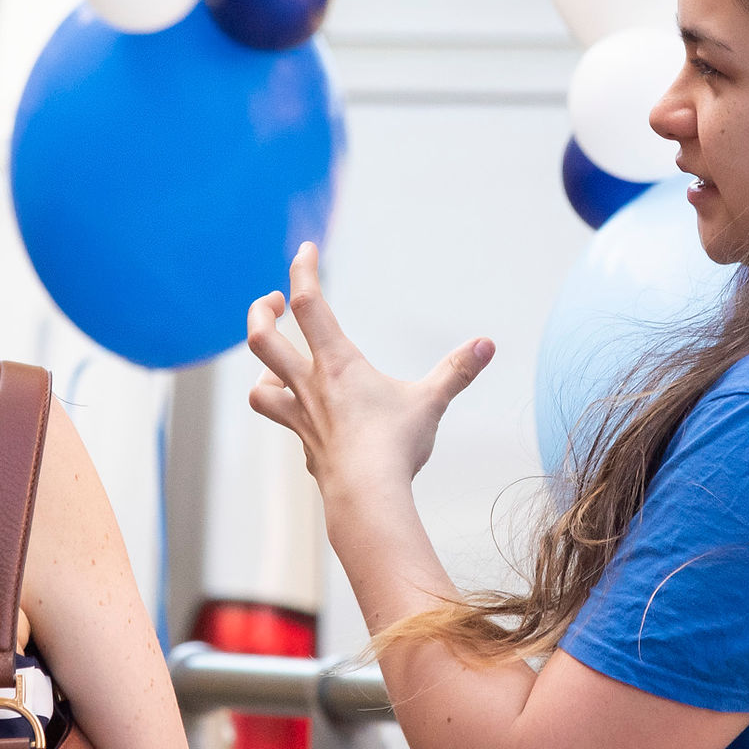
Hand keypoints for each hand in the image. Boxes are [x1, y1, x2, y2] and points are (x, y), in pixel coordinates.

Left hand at [245, 244, 493, 535]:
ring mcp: (303, 418)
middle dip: (261, 313)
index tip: (304, 250)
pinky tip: (307, 417)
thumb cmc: (395, 447)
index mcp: (338, 364)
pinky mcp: (306, 446)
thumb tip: (488, 343)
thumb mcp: (431, 402)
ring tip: (280, 369)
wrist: (365, 498)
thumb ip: (457, 370)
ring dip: (265, 374)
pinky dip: (289, 414)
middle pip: (263, 339)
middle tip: (273, 302)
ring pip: (260, 390)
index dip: (304, 271)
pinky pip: (286, 424)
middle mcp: (311, 386)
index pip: (310, 304)